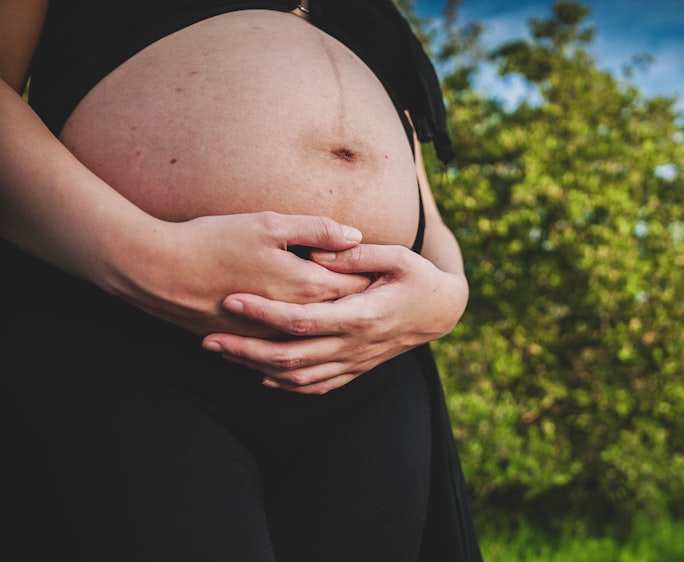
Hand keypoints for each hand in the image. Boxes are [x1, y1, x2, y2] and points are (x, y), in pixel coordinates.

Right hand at [117, 211, 371, 337]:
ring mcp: (268, 335)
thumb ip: (315, 230)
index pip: (354, 286)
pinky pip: (285, 352)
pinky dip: (304, 346)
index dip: (372, 277)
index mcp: (303, 286)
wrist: (156, 271)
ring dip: (334, 328)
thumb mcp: (268, 223)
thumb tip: (355, 236)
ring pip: (315, 338)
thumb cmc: (212, 240)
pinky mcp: (246, 342)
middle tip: (381, 292)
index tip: (387, 270)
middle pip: (340, 313)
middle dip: (361, 302)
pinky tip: (312, 339)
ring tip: (353, 317)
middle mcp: (291, 317)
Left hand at [200, 243, 468, 393]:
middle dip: (245, 350)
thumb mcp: (397, 257)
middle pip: (289, 357)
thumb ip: (356, 255)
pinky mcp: (356, 369)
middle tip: (209, 340)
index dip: (264, 313)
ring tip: (224, 354)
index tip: (232, 300)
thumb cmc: (418, 278)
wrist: (442, 312)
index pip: (301, 320)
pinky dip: (286, 385)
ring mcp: (354, 362)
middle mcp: (353, 346)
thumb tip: (317, 254)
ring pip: (298, 378)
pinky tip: (261, 376)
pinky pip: (317, 386)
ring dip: (257, 369)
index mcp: (360, 316)